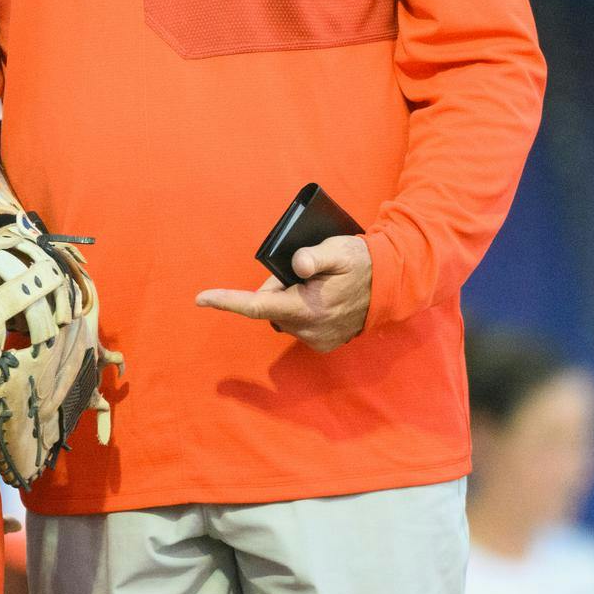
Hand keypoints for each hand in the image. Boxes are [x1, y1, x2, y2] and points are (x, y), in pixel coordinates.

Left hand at [195, 235, 372, 352]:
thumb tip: (296, 264)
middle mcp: (309, 329)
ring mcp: (317, 339)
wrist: (392, 287)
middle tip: (297, 271)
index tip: (201, 298)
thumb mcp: (339, 250)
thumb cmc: (361, 263)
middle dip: (274, 290)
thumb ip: (314, 256)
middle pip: (270, 308)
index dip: (226, 301)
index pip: (256, 306)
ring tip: (313, 283)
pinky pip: (298, 325)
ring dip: (288, 301)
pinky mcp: (324, 343)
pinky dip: (301, 310)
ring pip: (283, 317)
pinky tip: (319, 297)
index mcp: (308, 307)